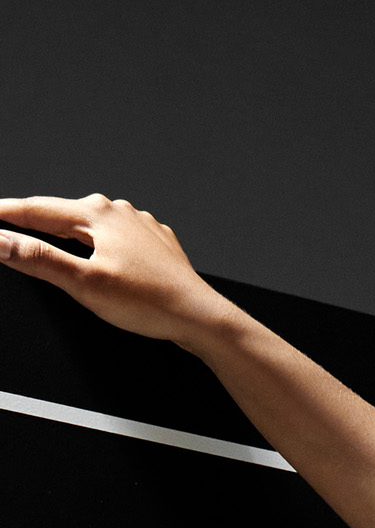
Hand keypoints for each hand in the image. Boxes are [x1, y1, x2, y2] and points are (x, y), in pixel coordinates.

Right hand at [0, 193, 232, 345]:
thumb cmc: (151, 303)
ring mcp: (141, 226)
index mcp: (97, 215)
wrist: (202, 318)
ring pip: (92, 225)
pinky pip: (117, 238)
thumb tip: (2, 242)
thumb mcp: (85, 284)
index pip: (37, 209)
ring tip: (48, 235)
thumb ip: (39, 260)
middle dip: (36, 219)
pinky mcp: (156, 244)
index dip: (6, 214)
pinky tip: (99, 252)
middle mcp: (120, 212)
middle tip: (10, 224)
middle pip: (64, 214)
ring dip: (69, 230)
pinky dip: (100, 243)